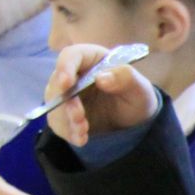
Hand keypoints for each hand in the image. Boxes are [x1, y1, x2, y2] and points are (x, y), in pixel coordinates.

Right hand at [44, 44, 158, 145]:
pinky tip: (81, 139)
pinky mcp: (65, 114)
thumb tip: (101, 78)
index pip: (71, 56)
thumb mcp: (140, 88)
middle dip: (65, 102)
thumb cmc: (137, 97)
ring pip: (55, 104)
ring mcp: (67, 94)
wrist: (135, 120)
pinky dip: (68, 132)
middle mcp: (73, 74)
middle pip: (57, 82)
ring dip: (66, 119)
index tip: (67, 83)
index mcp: (91, 59)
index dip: (65, 67)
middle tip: (79, 116)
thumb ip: (126, 78)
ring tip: (83, 130)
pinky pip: (58, 122)